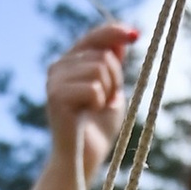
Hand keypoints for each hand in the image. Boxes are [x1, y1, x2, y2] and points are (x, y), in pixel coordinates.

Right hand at [44, 18, 137, 183]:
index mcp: (70, 62)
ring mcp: (54, 80)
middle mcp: (58, 67)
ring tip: (97, 108)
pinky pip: (93, 88)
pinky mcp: (56, 96)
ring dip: (108, 91)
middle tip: (108, 100)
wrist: (84, 156)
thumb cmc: (98, 126)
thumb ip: (113, 64)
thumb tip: (120, 38)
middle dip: (116, 77)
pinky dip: (99, 103)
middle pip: (102, 54)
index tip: (136, 35)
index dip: (114, 32)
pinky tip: (88, 114)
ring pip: (99, 69)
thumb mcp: (112, 89)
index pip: (93, 37)